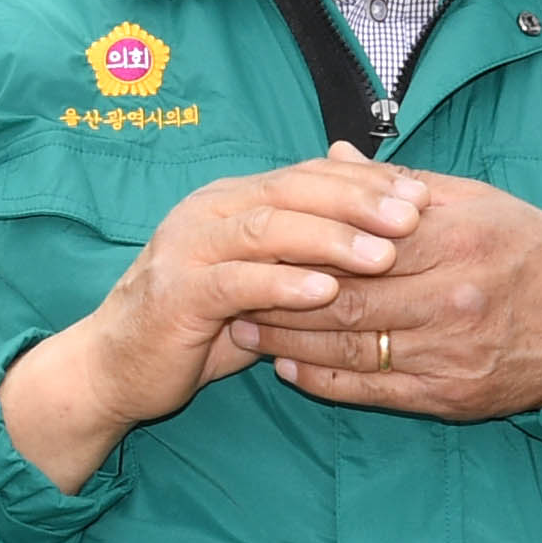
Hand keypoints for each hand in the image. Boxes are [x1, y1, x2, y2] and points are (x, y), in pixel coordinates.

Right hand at [1, 148, 422, 490]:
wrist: (117, 365)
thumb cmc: (199, 325)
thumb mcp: (262, 282)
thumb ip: (306, 253)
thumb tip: (379, 234)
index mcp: (234, 200)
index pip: (309, 176)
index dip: (367, 183)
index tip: (424, 195)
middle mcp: (210, 211)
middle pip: (294, 191)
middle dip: (359, 202)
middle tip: (414, 216)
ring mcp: (189, 247)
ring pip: (268, 229)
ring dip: (331, 239)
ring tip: (384, 254)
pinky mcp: (177, 292)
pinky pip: (237, 281)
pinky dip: (283, 284)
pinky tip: (325, 292)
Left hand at [244, 165, 541, 419]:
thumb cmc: (536, 254)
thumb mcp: (479, 202)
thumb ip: (401, 186)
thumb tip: (333, 156)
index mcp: (457, 239)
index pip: (360, 241)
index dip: (303, 244)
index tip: (262, 238)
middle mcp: (451, 296)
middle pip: (346, 298)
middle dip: (282, 295)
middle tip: (235, 287)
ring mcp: (449, 350)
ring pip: (350, 346)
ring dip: (289, 339)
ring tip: (246, 326)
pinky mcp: (449, 395)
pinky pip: (371, 388)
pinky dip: (322, 379)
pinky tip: (288, 366)